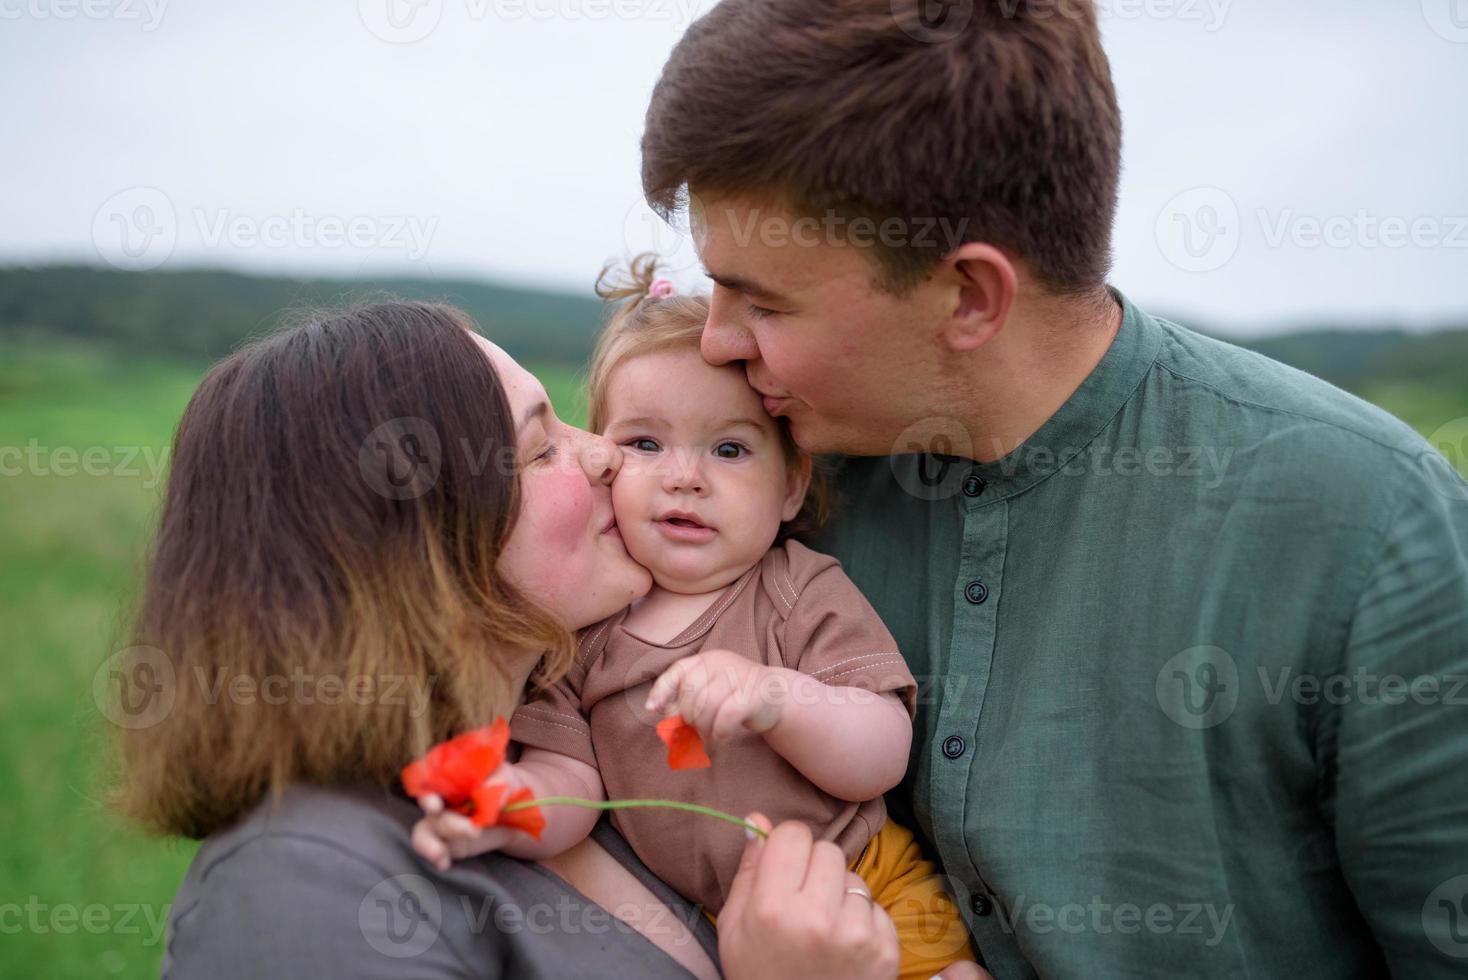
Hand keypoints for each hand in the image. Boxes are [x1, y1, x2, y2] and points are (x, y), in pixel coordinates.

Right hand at [410, 763, 526, 871]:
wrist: (515, 809)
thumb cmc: (504, 785)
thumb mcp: (506, 778)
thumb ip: (500, 784)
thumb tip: (495, 800)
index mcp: (450, 777)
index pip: (429, 780)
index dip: (427, 792)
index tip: (434, 804)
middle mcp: (440, 799)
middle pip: (430, 809)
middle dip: (444, 822)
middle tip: (469, 830)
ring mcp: (442, 822)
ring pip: (424, 831)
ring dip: (428, 843)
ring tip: (439, 854)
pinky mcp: (448, 843)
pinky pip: (436, 850)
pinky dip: (437, 858)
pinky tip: (443, 864)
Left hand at [645, 649, 786, 741]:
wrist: (778, 697)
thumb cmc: (737, 696)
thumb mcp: (711, 690)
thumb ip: (688, 698)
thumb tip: (659, 712)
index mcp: (708, 660)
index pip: (678, 671)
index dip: (662, 690)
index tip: (654, 709)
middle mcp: (722, 663)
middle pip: (690, 693)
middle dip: (688, 716)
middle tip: (697, 727)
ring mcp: (738, 677)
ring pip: (706, 707)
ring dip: (704, 727)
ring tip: (710, 733)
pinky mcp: (752, 695)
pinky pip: (725, 718)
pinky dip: (719, 732)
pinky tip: (723, 734)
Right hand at [717, 814, 900, 979]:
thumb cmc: (759, 975)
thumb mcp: (734, 929)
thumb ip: (748, 872)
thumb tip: (757, 819)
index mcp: (772, 909)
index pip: (794, 834)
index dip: (788, 848)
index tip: (785, 868)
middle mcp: (817, 918)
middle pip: (828, 850)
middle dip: (815, 869)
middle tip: (804, 902)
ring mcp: (855, 934)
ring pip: (854, 877)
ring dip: (840, 895)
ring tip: (824, 929)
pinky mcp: (885, 949)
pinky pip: (877, 907)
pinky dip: (863, 921)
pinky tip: (844, 947)